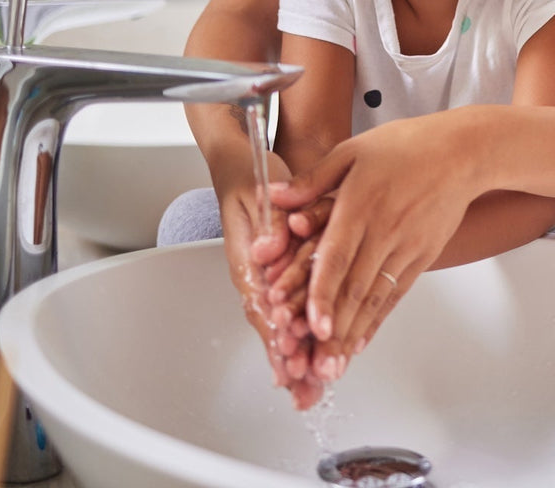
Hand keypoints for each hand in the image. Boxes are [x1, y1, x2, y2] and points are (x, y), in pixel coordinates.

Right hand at [216, 172, 324, 407]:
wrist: (244, 166)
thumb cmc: (253, 178)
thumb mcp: (261, 192)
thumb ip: (268, 223)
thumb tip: (268, 251)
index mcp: (249, 259)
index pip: (262, 304)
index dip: (277, 332)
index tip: (291, 354)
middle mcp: (255, 274)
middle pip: (270, 325)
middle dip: (288, 358)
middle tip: (305, 388)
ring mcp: (266, 277)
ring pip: (281, 324)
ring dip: (294, 356)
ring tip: (310, 388)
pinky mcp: (279, 275)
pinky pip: (289, 312)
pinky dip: (301, 337)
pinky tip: (311, 360)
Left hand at [269, 109, 484, 366]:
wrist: (462, 153)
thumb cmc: (407, 146)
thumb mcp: (353, 150)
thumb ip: (313, 180)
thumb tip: (276, 196)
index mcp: (360, 204)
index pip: (338, 257)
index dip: (323, 293)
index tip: (312, 324)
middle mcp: (383, 231)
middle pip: (355, 288)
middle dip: (334, 329)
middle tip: (316, 362)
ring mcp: (405, 247)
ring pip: (375, 298)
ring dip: (352, 334)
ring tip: (334, 365)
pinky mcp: (421, 257)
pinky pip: (395, 295)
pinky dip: (377, 321)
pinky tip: (360, 342)